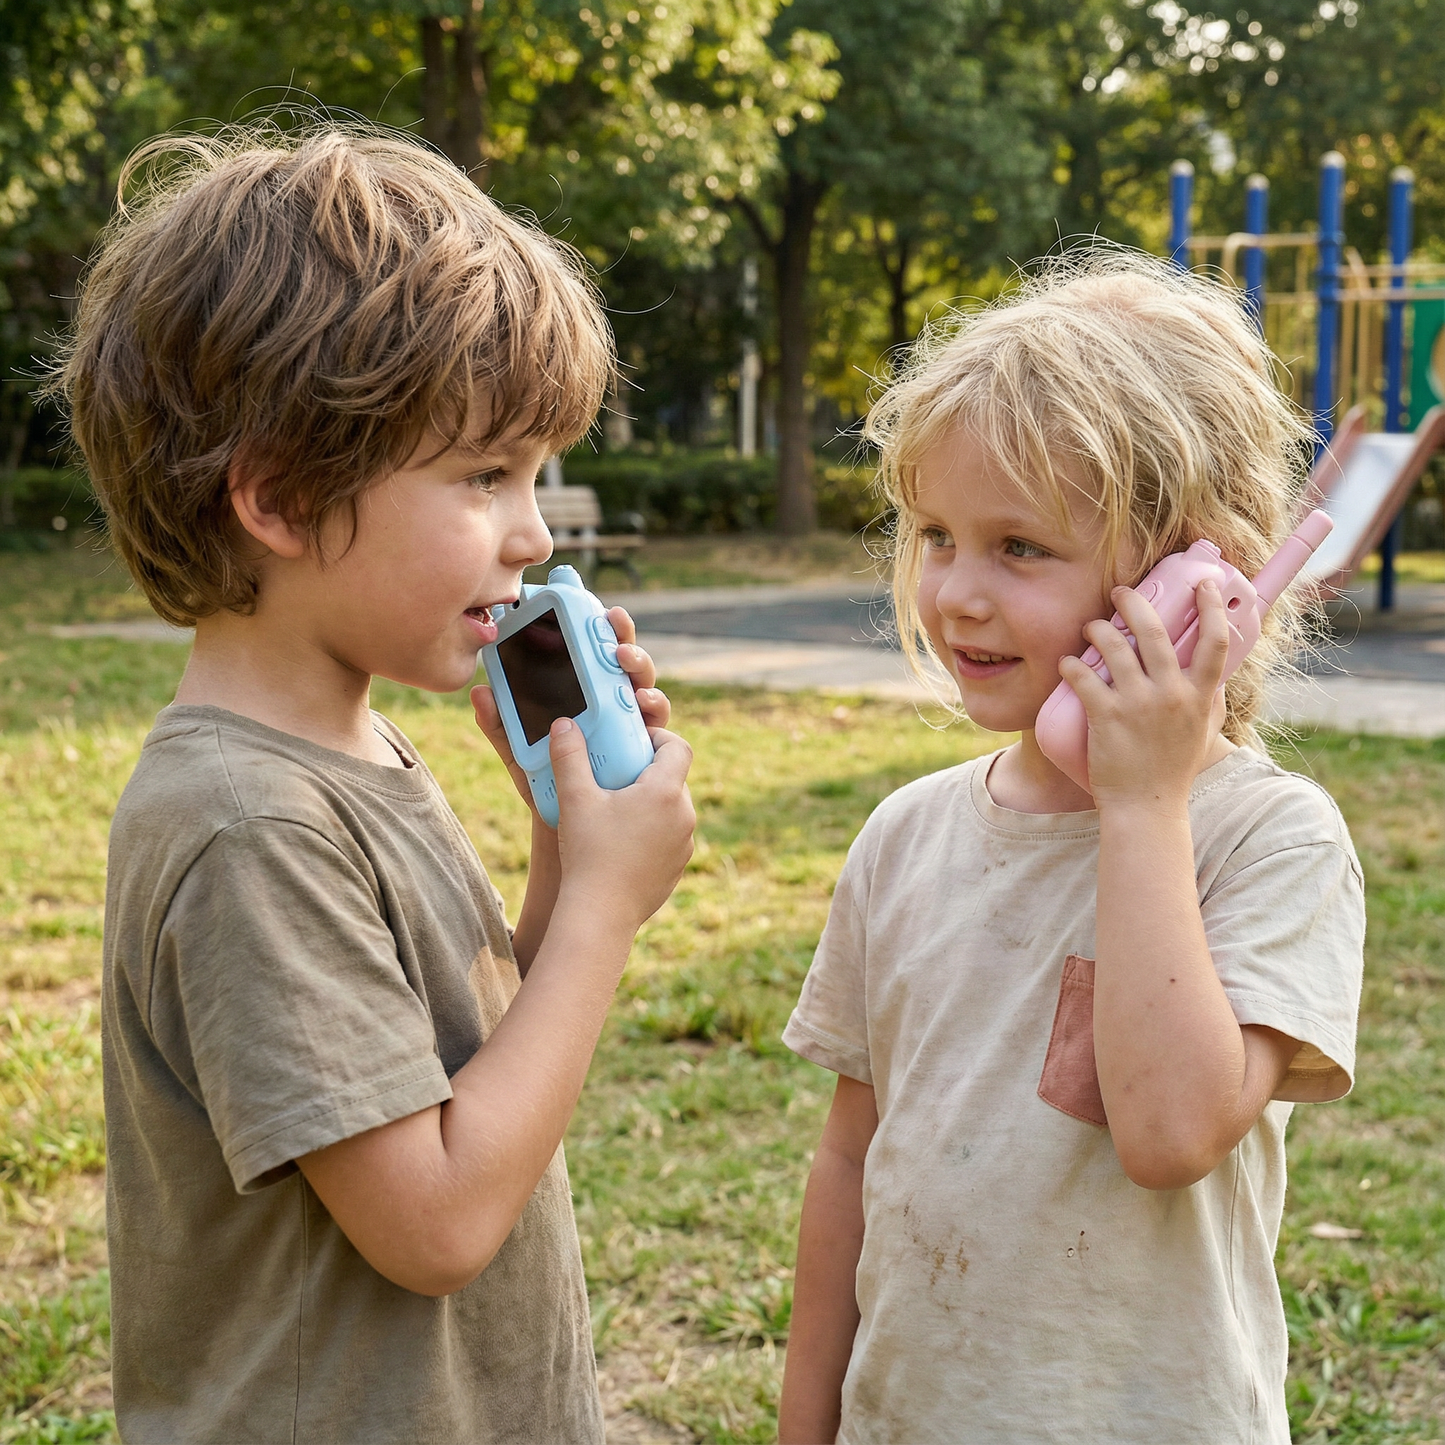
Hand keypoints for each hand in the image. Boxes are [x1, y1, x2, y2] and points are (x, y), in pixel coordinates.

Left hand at [469, 607, 670, 811]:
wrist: (565, 826)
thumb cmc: (545, 780)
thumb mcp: (517, 749)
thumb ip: (499, 722)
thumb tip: (479, 691)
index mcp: (585, 694)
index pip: (593, 653)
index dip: (595, 626)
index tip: (590, 603)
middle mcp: (614, 704)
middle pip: (625, 662)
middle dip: (623, 638)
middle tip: (611, 625)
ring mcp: (633, 726)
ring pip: (645, 686)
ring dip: (639, 668)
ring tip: (624, 662)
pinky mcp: (648, 750)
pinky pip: (658, 725)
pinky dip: (652, 710)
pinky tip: (643, 706)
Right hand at [549, 717, 694, 929]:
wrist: (600, 914)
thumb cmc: (588, 853)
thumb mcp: (574, 799)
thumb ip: (569, 756)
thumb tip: (563, 723)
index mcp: (666, 792)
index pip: (678, 747)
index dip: (658, 737)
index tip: (634, 741)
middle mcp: (684, 816)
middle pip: (674, 778)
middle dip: (648, 771)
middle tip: (615, 774)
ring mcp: (684, 845)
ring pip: (672, 810)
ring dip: (651, 803)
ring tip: (615, 808)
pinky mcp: (677, 868)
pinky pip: (669, 838)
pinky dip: (651, 832)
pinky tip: (620, 842)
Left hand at [1057, 578, 1228, 811]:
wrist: (1147, 807)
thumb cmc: (1173, 770)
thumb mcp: (1204, 731)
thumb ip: (1211, 701)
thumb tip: (1217, 675)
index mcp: (1200, 696)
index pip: (1215, 641)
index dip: (1212, 606)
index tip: (1205, 582)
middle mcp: (1172, 695)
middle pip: (1154, 632)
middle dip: (1133, 602)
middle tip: (1119, 592)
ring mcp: (1138, 705)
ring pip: (1113, 648)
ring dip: (1097, 629)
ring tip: (1090, 628)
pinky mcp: (1107, 717)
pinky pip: (1084, 677)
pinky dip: (1071, 665)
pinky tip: (1067, 663)